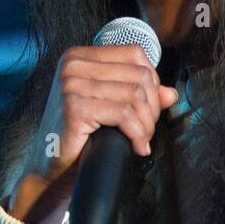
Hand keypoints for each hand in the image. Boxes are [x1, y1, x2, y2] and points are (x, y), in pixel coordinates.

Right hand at [6, 44, 179, 223]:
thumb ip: (141, 95)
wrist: (54, 169)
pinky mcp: (75, 108)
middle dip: (152, 107)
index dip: (152, 82)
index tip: (148, 108)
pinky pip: (125, 114)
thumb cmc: (82, 137)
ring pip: (136, 95)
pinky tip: (137, 147)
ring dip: (147, 124)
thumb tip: (171, 93)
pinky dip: (138, 133)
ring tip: (141, 140)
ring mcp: (72, 85)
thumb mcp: (112, 108)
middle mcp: (73, 65)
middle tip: (146, 131)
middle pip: (139, 75)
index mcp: (80, 57)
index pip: (135, 54)